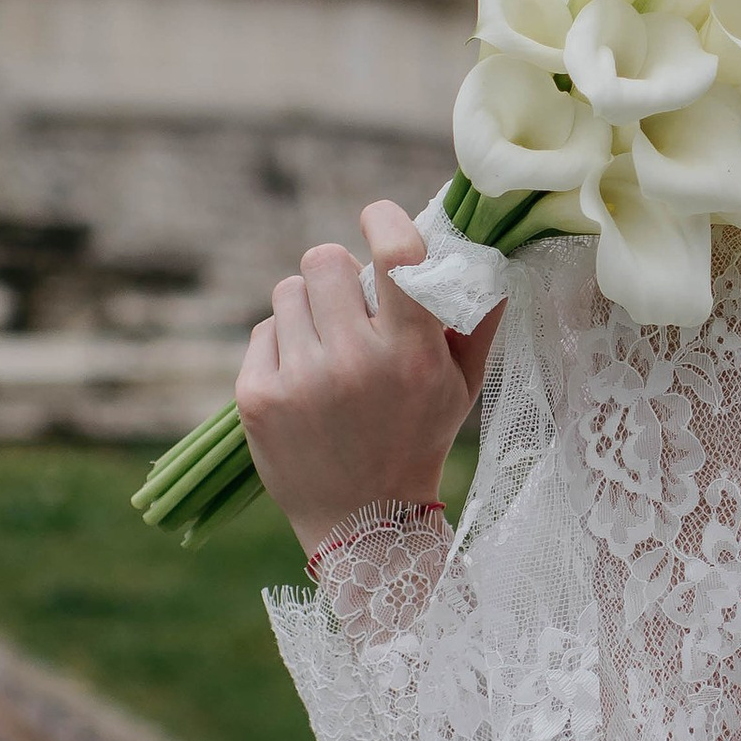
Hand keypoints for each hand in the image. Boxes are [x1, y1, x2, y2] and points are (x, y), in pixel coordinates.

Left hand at [235, 202, 503, 557]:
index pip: (394, 255)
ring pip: (289, 291)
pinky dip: (282, 346)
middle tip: (350, 306)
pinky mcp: (257, 395)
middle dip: (338, 274)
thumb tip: (484, 255)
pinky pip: (263, 330)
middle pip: (325, 259)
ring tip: (328, 351)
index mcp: (411, 355)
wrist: (364, 523)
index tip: (377, 217)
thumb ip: (476, 320)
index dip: (383, 220)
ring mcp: (300, 380)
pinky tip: (302, 381)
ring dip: (309, 310)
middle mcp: (354, 363)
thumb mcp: (462, 388)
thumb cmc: (418, 441)